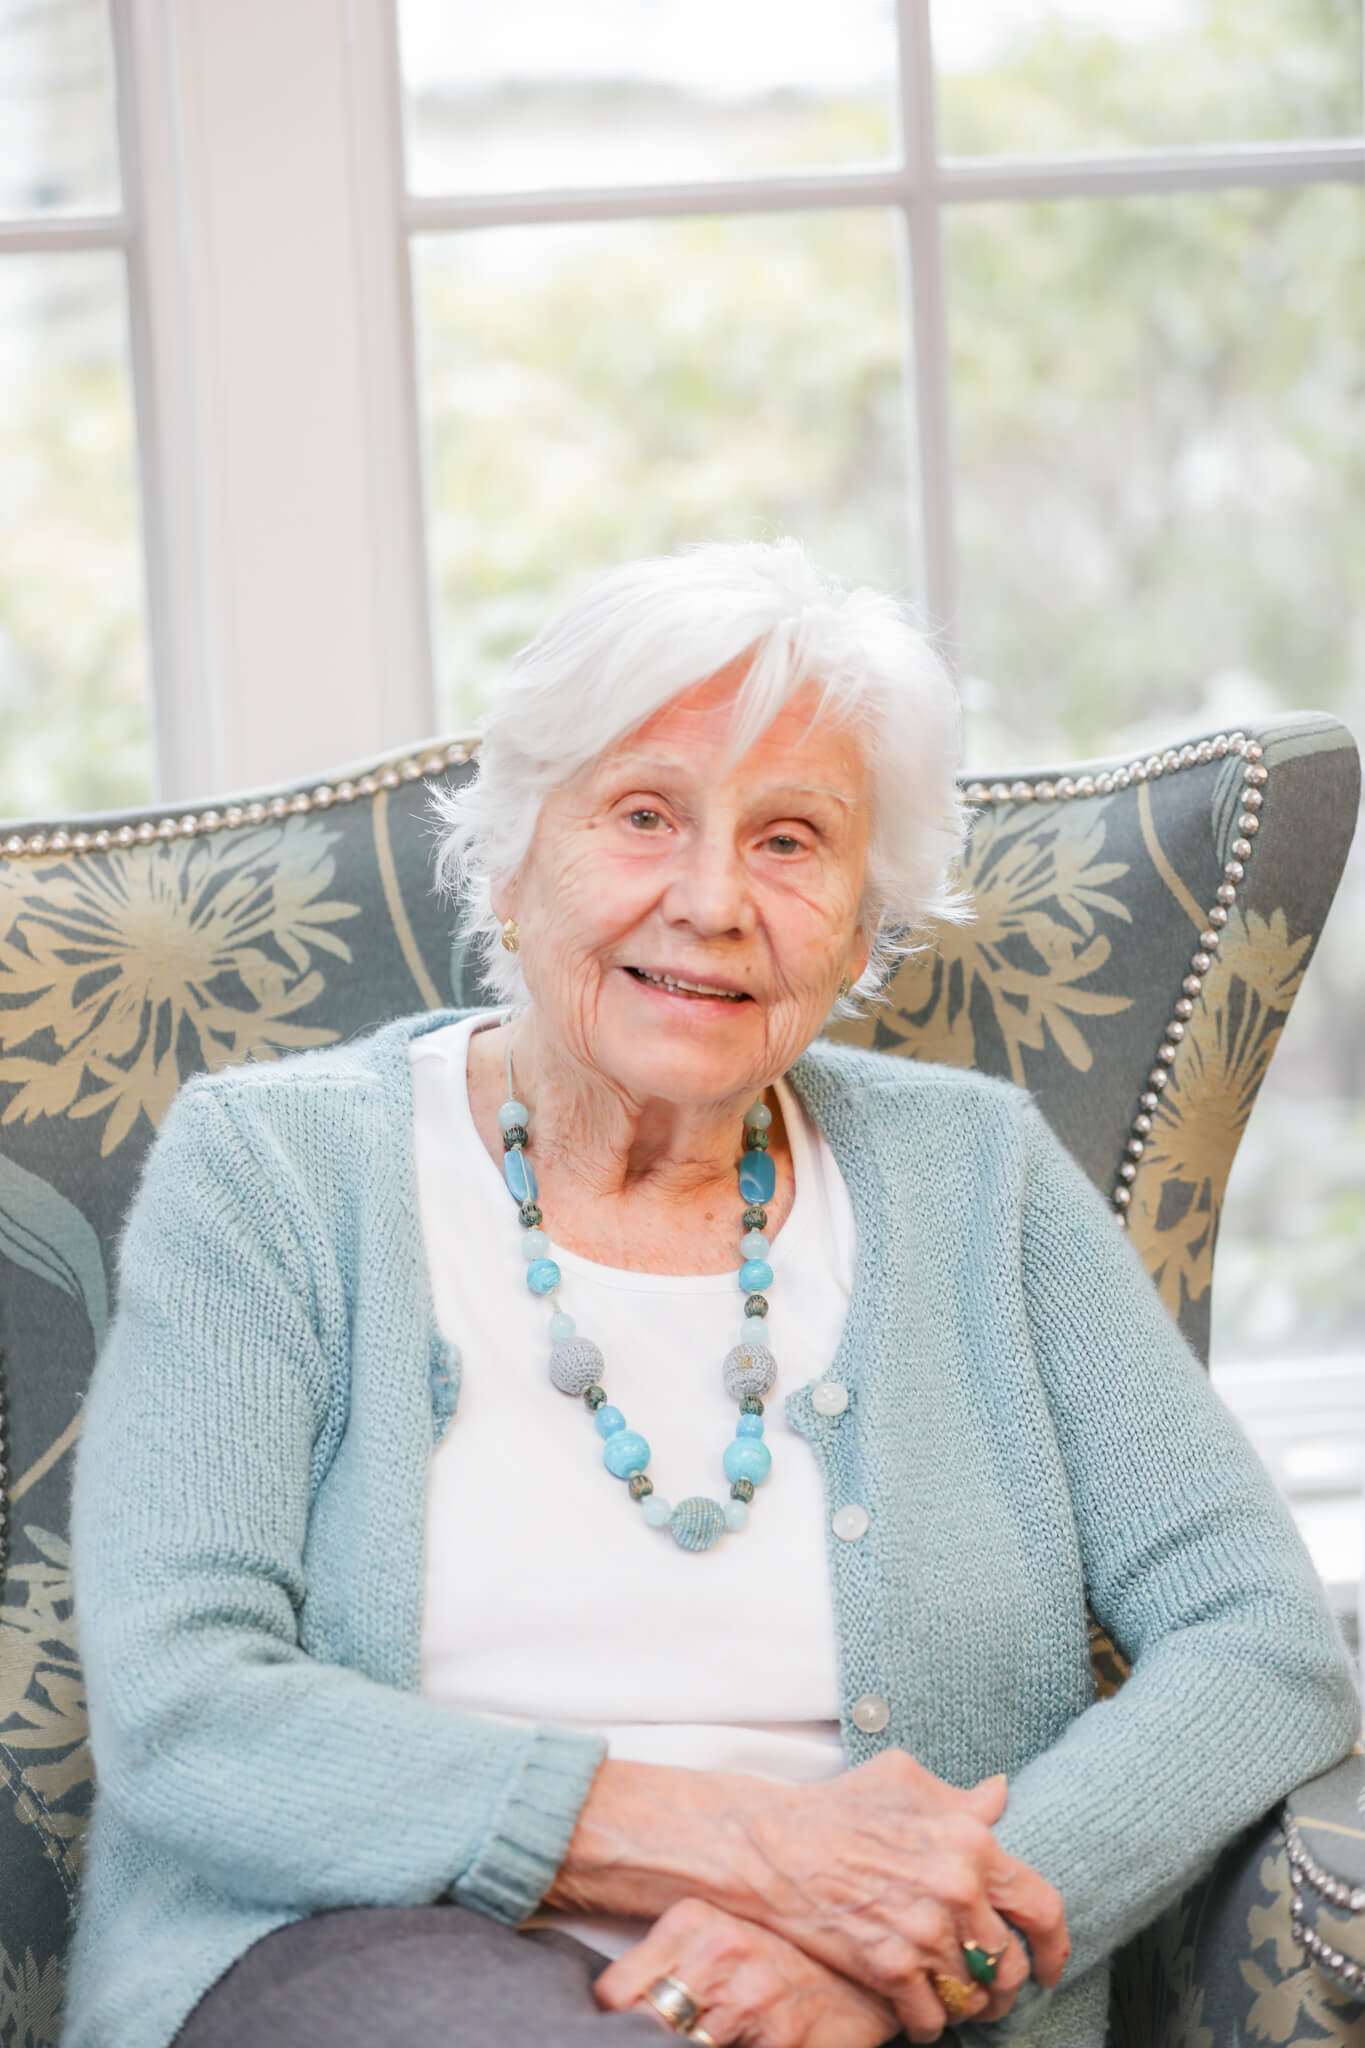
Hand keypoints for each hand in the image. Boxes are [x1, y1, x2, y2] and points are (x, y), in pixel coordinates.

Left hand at [594, 1897, 900, 2047]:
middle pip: (642, 2025)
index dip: (620, 2020)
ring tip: (722, 2033)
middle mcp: (717, 1952)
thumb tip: (616, 2006)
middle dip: (651, 2038)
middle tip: (681, 2032)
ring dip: (694, 2047)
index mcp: (692, 1919)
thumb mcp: (719, 1937)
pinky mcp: (779, 2042)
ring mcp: (749, 1999)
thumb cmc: (783, 1958)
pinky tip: (748, 2042)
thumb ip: (671, 1962)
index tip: (633, 2027)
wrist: (864, 1975)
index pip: (614, 1990)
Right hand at [731, 1752, 1069, 2042]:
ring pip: (974, 1995)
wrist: (773, 1846)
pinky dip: (930, 2023)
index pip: (1042, 1906)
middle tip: (993, 1986)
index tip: (1050, 1962)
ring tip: (958, 1999)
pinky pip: (932, 2017)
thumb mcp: (905, 1780)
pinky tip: (920, 2012)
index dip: (1055, 1944)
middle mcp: (957, 1890)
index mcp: (970, 1842)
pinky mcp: (891, 1969)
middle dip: (1006, 1982)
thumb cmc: (838, 1807)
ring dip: (970, 2005)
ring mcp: (924, 1932)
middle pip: (1010, 1963)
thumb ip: (960, 1798)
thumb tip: (999, 1796)